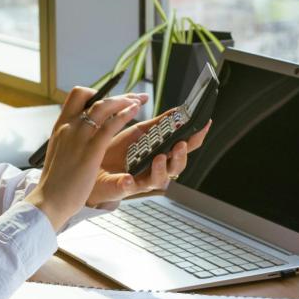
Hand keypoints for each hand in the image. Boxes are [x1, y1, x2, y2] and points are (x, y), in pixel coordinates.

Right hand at [25, 88, 141, 230]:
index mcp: (60, 126)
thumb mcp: (59, 152)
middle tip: (132, 97)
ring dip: (124, 101)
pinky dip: (125, 115)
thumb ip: (68, 139)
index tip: (109, 99)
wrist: (49, 200)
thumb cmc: (55, 181)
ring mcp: (79, 137)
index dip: (95, 94)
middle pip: (92, 97)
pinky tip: (135, 112)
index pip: (76, 97)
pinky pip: (110, 125)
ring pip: (103, 107)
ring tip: (138, 102)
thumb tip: (78, 135)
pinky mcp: (91, 150)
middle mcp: (68, 127)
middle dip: (116, 94)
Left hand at [88, 109, 211, 203]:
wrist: (95, 164)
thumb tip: (178, 111)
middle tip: (180, 144)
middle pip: (177, 166)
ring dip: (161, 169)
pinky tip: (128, 178)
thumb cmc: (120, 150)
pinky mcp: (124, 187)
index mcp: (163, 154)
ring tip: (159, 157)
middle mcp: (157, 169)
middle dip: (180, 155)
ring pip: (159, 180)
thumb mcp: (140, 133)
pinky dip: (130, 184)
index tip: (204, 123)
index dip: (196, 137)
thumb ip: (159, 124)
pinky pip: (129, 188)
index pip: (185, 147)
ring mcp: (142, 180)